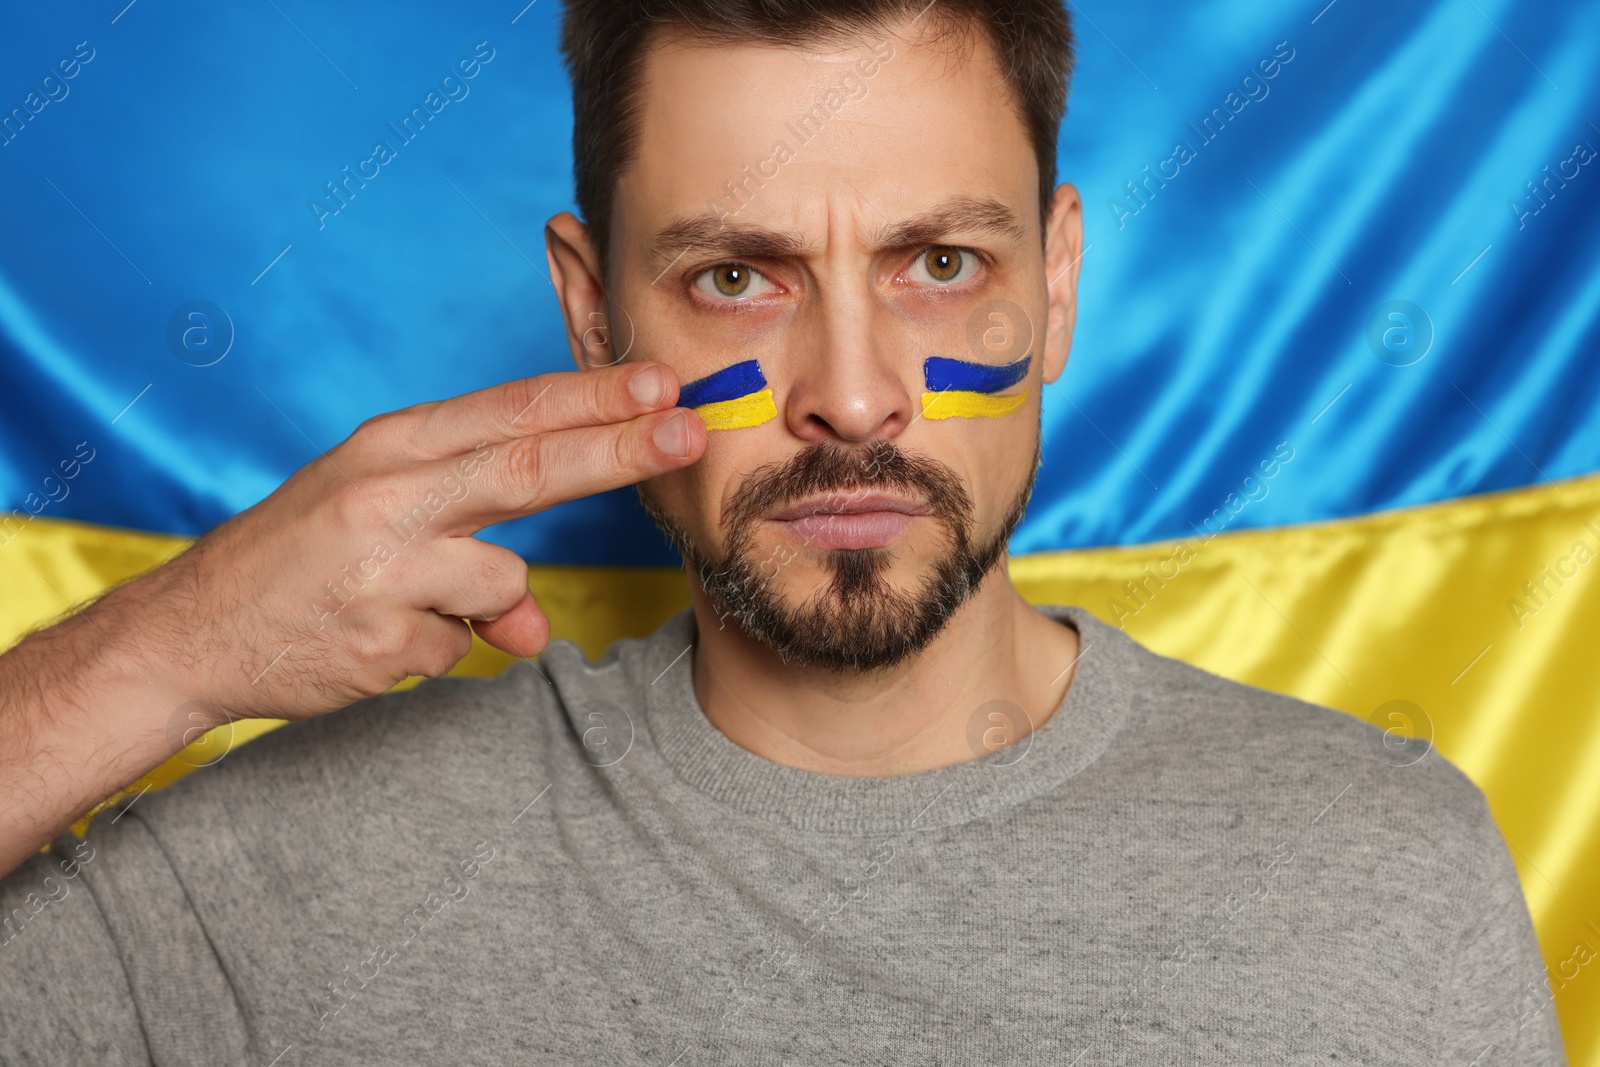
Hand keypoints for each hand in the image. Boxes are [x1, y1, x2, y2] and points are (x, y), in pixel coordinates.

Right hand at [99, 360, 704, 724]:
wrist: (188, 633)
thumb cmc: (298, 558)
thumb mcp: (376, 511)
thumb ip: (470, 539)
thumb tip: (533, 621)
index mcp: (390, 445)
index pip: (510, 412)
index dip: (592, 398)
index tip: (659, 385)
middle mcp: (386, 495)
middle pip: (529, 466)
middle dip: (620, 449)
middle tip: (692, 432)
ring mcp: (382, 569)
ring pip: (504, 584)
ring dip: (481, 606)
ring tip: (402, 601)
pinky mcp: (380, 640)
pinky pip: (459, 648)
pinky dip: (435, 649)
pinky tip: (371, 638)